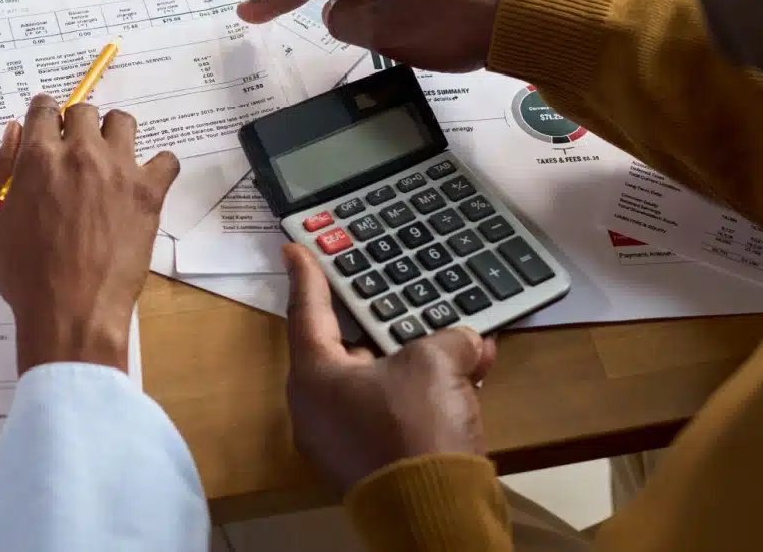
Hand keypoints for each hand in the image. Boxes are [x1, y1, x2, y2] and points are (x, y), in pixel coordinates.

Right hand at [0, 95, 179, 372]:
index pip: (43, 108)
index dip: (43, 117)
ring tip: (108, 164)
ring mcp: (120, 170)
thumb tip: (14, 132)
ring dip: (113, 136)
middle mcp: (80, 153)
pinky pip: (166, 159)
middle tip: (75, 156)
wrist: (71, 314)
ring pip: (122, 122)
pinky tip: (143, 186)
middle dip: (76, 126)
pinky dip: (157, 168)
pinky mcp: (150, 192)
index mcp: (38, 157)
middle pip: (84, 110)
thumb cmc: (24, 276)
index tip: (47, 131)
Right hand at [237, 0, 514, 71]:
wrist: (528, 11)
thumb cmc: (453, 22)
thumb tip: (339, 9)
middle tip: (375, 38)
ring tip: (418, 34)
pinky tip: (432, 20)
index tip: (249, 12)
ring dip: (385, 7)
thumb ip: (344, 20)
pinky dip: (407, 0)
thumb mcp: (384, 33)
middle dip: (349, 6)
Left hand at [282, 243, 496, 490]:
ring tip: (458, 343)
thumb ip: (448, 339)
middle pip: (348, 349)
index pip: (307, 312)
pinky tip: (469, 381)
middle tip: (397, 296)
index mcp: (314, 377)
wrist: (434, 513)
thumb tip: (468, 341)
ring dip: (419, 364)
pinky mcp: (372, 464)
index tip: (293, 250)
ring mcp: (343, 441)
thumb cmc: (415, 428)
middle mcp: (318, 409)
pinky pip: (396, 415)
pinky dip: (426, 396)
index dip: (307, 276)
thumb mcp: (435, 363)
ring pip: (380, 384)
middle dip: (384, 324)